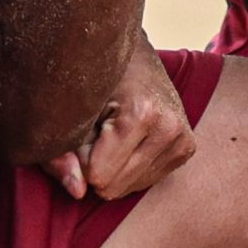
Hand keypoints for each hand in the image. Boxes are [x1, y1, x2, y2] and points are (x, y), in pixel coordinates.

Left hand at [47, 35, 195, 200]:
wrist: (133, 54)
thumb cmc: (94, 78)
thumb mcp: (68, 110)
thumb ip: (61, 154)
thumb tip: (77, 193)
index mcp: (142, 114)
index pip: (98, 174)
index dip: (80, 156)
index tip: (83, 127)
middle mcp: (169, 128)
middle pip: (114, 186)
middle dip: (95, 165)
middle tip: (96, 130)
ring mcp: (183, 139)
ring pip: (128, 188)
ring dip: (112, 166)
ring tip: (113, 131)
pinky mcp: (187, 148)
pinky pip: (145, 181)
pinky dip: (129, 166)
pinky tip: (129, 139)